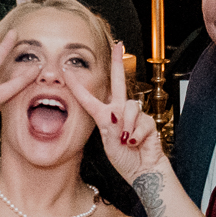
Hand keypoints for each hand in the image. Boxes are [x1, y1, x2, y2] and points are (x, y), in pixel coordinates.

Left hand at [66, 41, 165, 182]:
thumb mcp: (110, 145)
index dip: (77, 86)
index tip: (67, 71)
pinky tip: (136, 142)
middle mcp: (119, 112)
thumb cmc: (124, 160)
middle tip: (118, 45)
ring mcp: (134, 115)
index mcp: (104, 116)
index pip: (89, 99)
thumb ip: (111, 129)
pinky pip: (142, 122)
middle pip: (119, 82)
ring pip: (129, 108)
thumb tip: (117, 114)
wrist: (143, 171)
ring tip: (127, 141)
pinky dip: (137, 134)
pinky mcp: (148, 121)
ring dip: (127, 127)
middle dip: (118, 63)